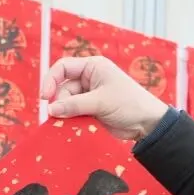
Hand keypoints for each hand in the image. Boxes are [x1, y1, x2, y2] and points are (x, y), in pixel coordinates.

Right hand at [40, 56, 168, 139]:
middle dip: (60, 102)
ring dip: (66, 113)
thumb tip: (51, 109)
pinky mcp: (93, 111)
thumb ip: (75, 105)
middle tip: (58, 116)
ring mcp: (91, 95)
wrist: (148, 124)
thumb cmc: (129, 104)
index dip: (51, 80)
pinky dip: (73, 120)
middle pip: (64, 88)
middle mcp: (90, 79)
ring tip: (66, 123)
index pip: (63, 67)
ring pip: (69, 102)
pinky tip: (71, 127)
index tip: (46, 97)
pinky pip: (76, 113)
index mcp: (93, 67)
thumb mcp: (100, 102)